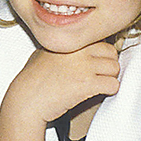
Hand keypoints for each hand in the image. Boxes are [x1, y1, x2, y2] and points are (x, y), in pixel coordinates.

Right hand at [5, 42, 120, 124]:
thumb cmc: (30, 81)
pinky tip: (98, 92)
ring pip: (114, 68)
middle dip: (108, 64)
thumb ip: (61, 48)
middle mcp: (78, 51)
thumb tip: (72, 49)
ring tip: (99, 83)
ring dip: (109, 77)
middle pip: (111, 52)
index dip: (100, 54)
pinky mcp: (87, 84)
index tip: (97, 61)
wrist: (26, 100)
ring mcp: (84, 67)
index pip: (99, 40)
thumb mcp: (42, 53)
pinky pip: (113, 84)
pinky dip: (109, 90)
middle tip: (100, 73)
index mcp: (69, 41)